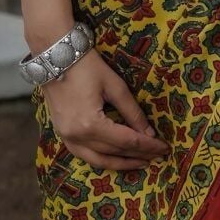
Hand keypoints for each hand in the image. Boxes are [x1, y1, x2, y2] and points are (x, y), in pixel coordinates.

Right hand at [39, 50, 169, 174]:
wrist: (55, 57)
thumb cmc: (88, 67)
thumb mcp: (116, 87)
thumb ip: (133, 112)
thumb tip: (149, 133)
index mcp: (91, 125)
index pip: (127, 141)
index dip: (148, 146)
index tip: (164, 148)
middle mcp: (77, 137)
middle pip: (115, 151)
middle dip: (139, 154)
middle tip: (159, 154)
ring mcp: (67, 137)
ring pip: (98, 159)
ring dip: (121, 163)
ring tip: (142, 162)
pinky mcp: (62, 134)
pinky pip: (84, 155)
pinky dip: (102, 159)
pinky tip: (116, 158)